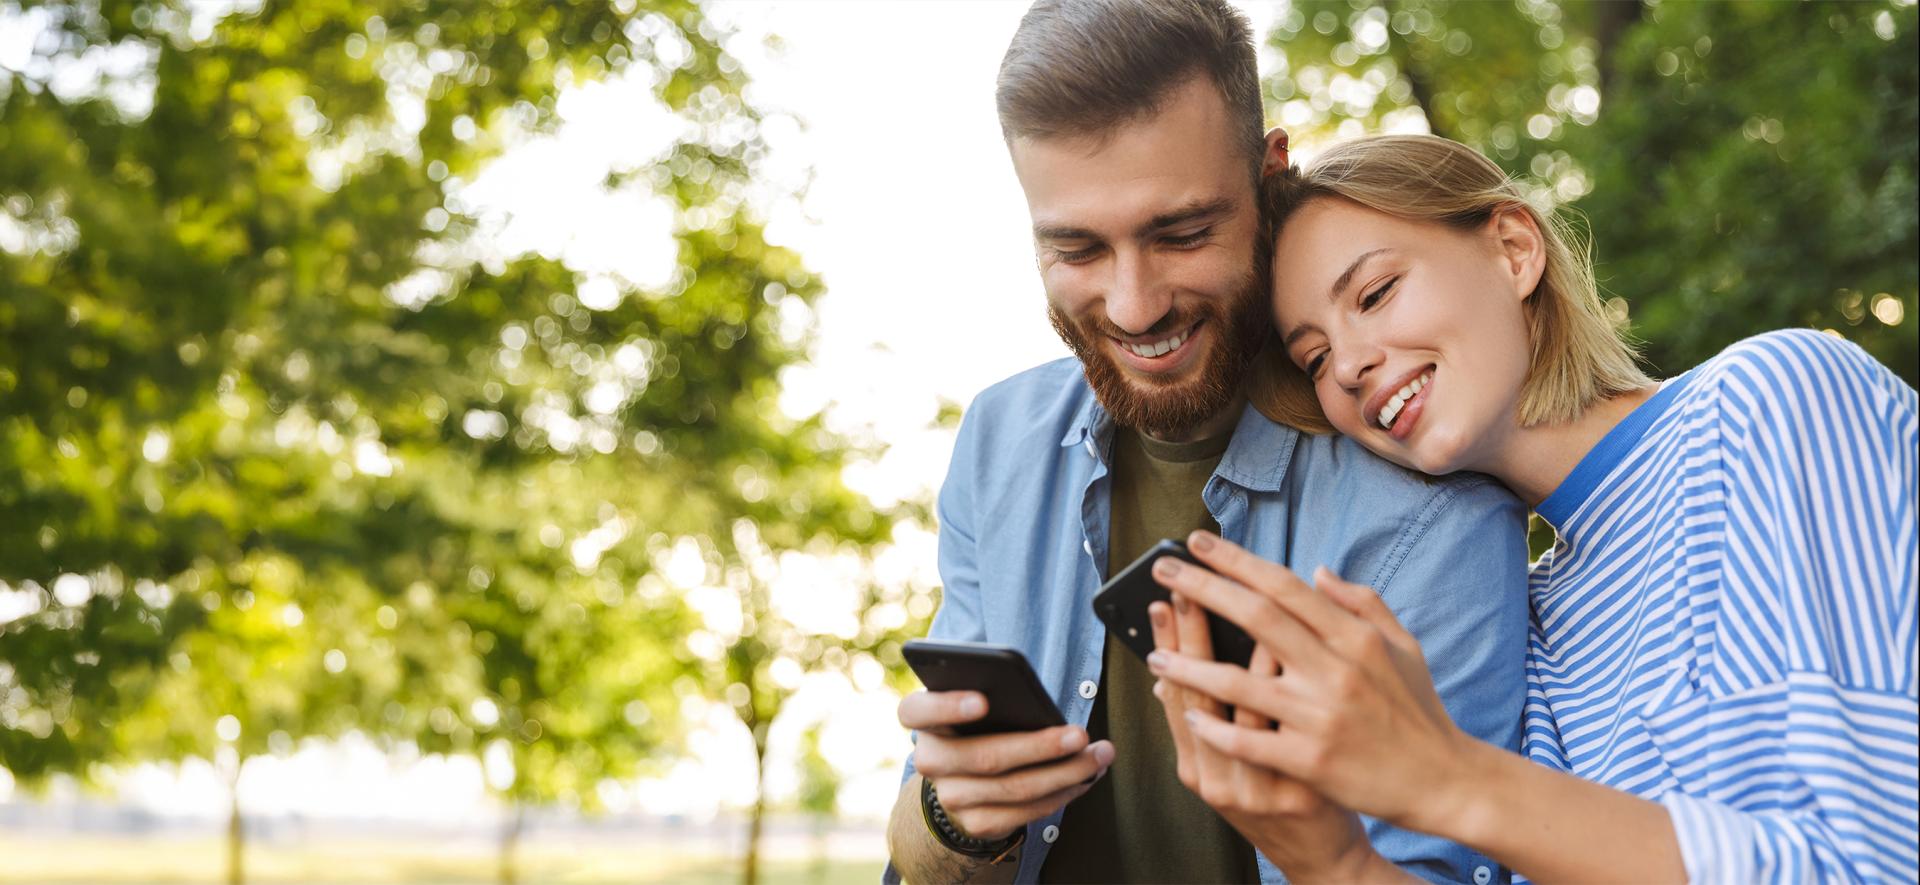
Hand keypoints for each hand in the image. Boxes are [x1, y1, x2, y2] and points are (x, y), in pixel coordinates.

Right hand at [896, 689, 1113, 841]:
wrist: (962, 781)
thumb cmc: (980, 726)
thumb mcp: (975, 704)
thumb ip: (994, 696)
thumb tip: (1042, 709)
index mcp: (923, 720)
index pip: (916, 711)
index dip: (947, 706)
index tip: (983, 701)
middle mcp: (930, 761)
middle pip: (985, 757)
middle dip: (1040, 747)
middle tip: (1080, 734)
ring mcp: (951, 797)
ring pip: (1014, 788)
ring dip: (1066, 773)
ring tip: (1099, 755)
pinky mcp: (977, 824)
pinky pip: (1026, 813)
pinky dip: (1062, 794)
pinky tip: (1086, 777)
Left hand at [1145, 530, 1477, 834]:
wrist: (1443, 781)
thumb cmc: (1417, 710)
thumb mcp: (1402, 646)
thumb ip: (1361, 603)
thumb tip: (1316, 569)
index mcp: (1356, 637)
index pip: (1284, 586)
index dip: (1236, 560)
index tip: (1197, 541)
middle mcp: (1336, 670)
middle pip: (1255, 618)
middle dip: (1201, 589)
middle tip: (1162, 570)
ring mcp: (1321, 717)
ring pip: (1239, 683)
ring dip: (1190, 664)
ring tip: (1154, 654)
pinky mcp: (1311, 762)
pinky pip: (1249, 741)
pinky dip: (1215, 729)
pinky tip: (1189, 716)